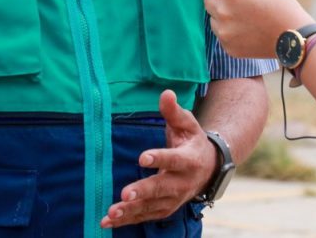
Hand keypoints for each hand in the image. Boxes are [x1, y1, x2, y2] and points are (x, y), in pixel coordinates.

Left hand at [100, 90, 215, 228]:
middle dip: (143, 191)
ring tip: (112, 212)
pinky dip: (126, 221)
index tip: (142, 157)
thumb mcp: (187, 124)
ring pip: (151, 206)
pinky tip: (106, 221)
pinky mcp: (164, 209)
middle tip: (125, 194)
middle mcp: (182, 183)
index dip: (159, 158)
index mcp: (189, 159)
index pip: (173, 159)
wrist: (208, 169)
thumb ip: (174, 111)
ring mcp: (173, 199)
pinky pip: (144, 217)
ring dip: (131, 210)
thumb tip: (165, 93)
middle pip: (162, 188)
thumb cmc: (191, 141)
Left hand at [201, 0, 313, 57]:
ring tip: (241, 16)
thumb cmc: (282, 8)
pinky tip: (244, 30)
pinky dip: (228, 31)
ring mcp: (224, 32)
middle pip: (207, 1)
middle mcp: (223, 12)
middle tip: (232, 0)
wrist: (293, 39)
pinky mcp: (228, 47)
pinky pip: (221, 35)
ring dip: (220, 15)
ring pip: (212, 19)